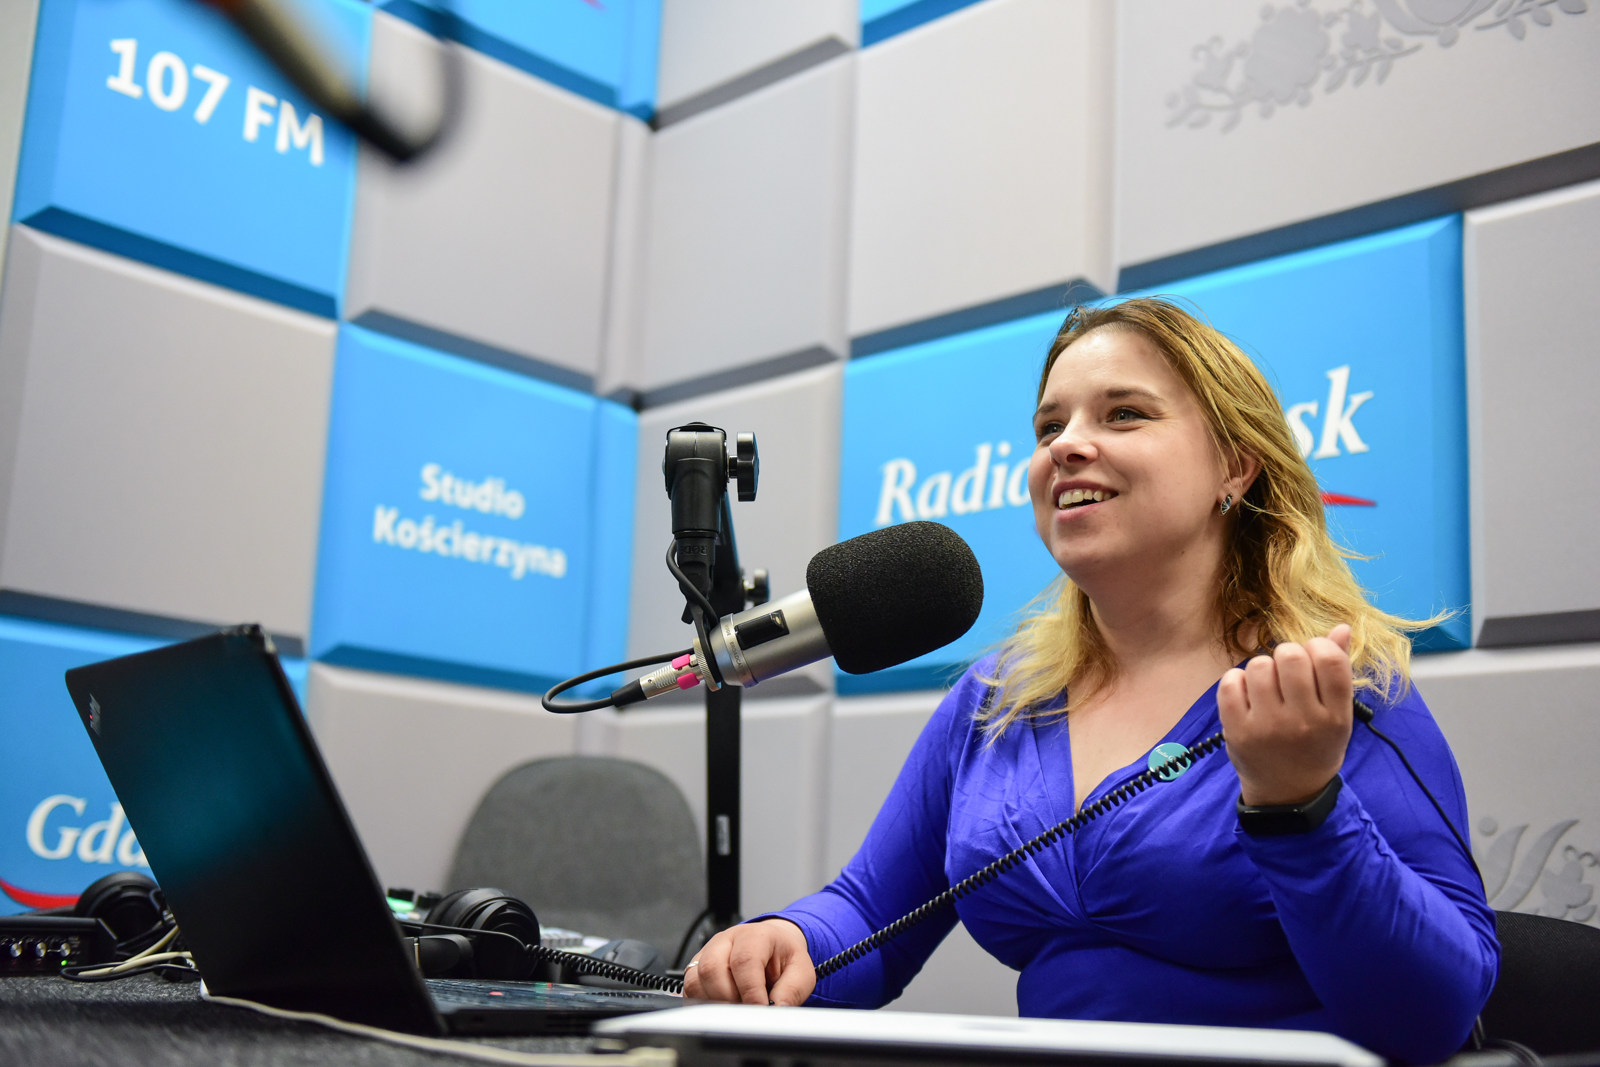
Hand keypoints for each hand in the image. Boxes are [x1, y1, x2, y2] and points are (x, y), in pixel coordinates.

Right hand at [682, 918, 814, 1005]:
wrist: (774, 946)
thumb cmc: (784, 957)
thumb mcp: (800, 971)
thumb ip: (791, 991)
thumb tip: (775, 1010)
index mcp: (755, 935)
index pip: (744, 961)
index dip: (750, 991)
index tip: (759, 1010)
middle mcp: (727, 940)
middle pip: (712, 968)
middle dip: (729, 999)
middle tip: (745, 1012)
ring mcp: (708, 951)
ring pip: (696, 979)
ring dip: (714, 1002)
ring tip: (735, 1009)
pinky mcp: (697, 967)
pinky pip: (689, 988)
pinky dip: (703, 1003)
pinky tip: (722, 1007)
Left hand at [1218, 625, 1354, 806]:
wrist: (1287, 794)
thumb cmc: (1315, 746)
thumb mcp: (1338, 716)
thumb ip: (1338, 671)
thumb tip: (1342, 627)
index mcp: (1334, 716)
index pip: (1330, 660)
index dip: (1319, 646)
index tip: (1313, 657)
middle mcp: (1302, 721)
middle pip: (1291, 655)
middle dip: (1288, 655)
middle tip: (1287, 674)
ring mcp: (1267, 726)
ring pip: (1259, 664)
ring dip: (1262, 669)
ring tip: (1268, 687)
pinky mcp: (1237, 730)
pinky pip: (1230, 681)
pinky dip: (1237, 681)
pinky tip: (1247, 695)